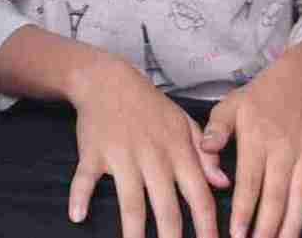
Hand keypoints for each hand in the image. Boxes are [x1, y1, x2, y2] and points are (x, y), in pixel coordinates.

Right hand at [68, 55, 221, 237]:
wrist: (108, 80)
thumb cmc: (150, 106)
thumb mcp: (186, 123)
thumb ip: (207, 155)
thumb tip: (224, 185)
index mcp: (178, 152)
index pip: (199, 196)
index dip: (208, 227)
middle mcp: (153, 157)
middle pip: (166, 208)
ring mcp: (122, 155)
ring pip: (130, 201)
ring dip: (133, 231)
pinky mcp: (93, 152)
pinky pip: (86, 178)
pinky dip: (80, 196)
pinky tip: (78, 216)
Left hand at [200, 56, 301, 237]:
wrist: (295, 78)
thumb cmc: (257, 97)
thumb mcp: (229, 106)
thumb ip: (216, 129)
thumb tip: (205, 149)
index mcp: (257, 140)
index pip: (250, 182)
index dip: (244, 210)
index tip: (238, 234)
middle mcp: (284, 150)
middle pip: (276, 196)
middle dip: (267, 226)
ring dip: (294, 223)